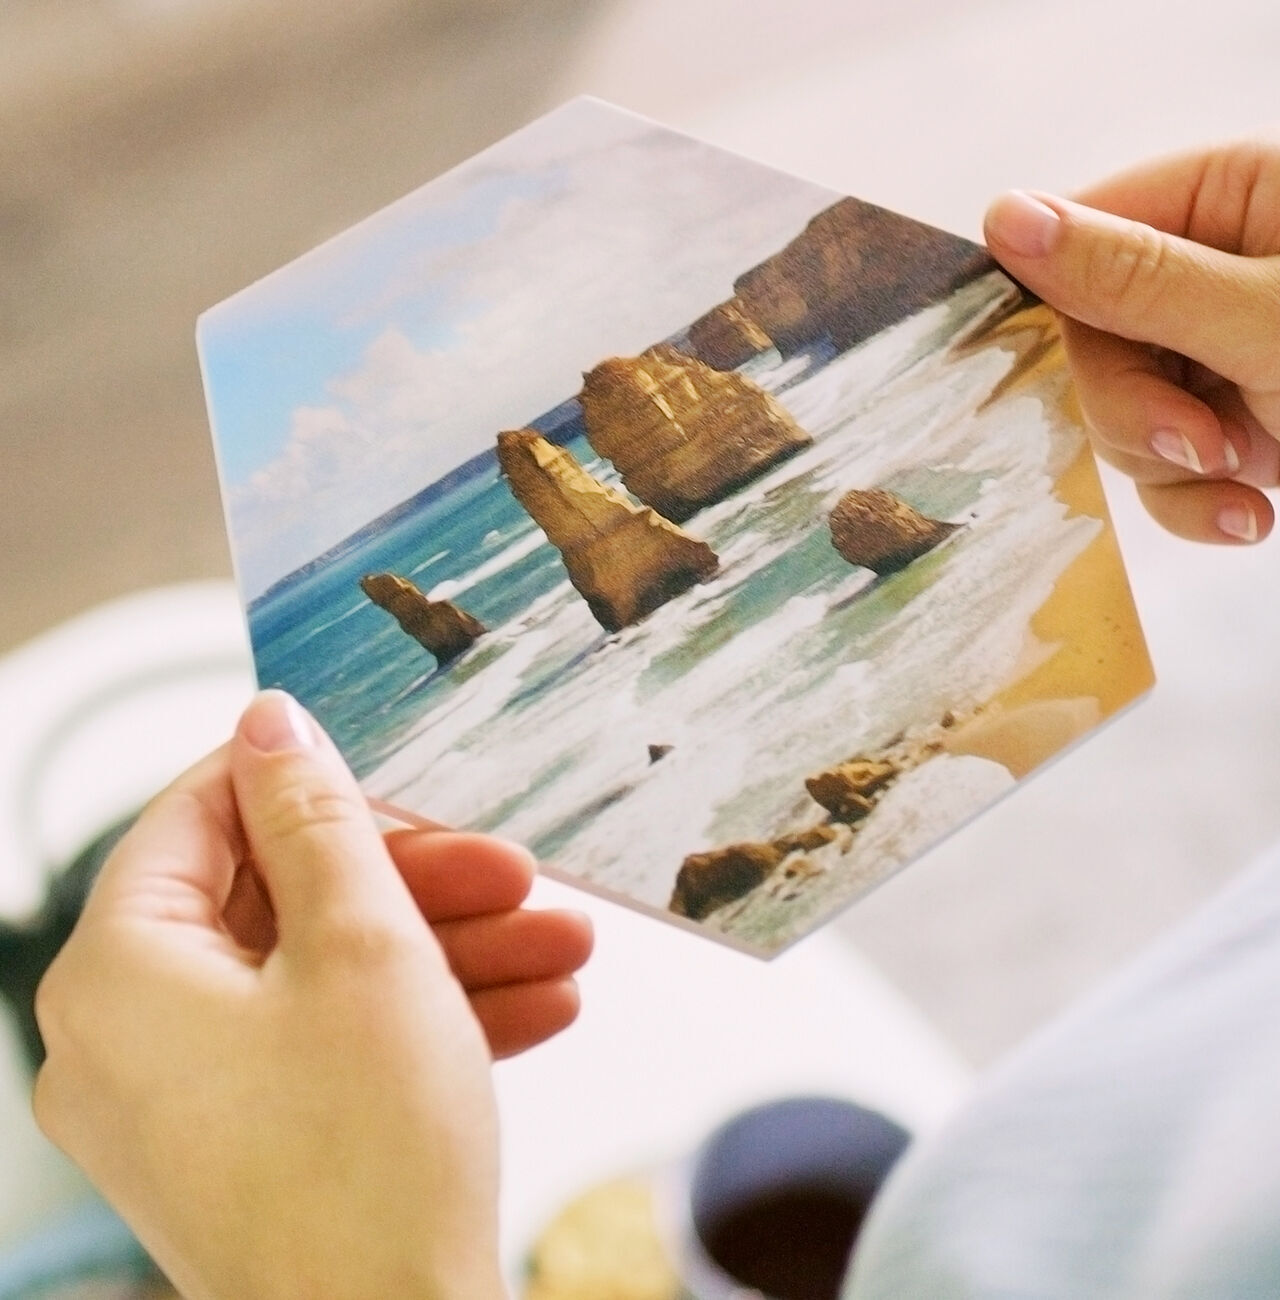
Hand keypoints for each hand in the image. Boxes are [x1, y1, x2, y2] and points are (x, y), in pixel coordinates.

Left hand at [32, 690, 590, 1299]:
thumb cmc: (365, 1163)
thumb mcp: (362, 945)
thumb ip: (317, 820)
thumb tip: (273, 723)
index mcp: (119, 973)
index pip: (199, 816)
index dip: (303, 780)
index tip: (385, 765)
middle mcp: (130, 1037)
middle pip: (282, 902)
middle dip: (421, 884)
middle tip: (512, 873)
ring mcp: (189, 1100)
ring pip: (326, 975)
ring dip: (450, 952)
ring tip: (559, 945)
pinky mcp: (250, 1143)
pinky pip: (333, 1044)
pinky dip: (424, 1018)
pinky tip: (532, 1005)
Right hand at [983, 133, 1279, 543]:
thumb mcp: (1264, 320)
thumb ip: (1132, 276)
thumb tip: (1005, 218)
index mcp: (1229, 199)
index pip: (1083, 234)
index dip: (1062, 305)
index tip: (1078, 359)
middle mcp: (1214, 271)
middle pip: (1090, 339)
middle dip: (1131, 409)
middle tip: (1192, 439)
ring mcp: (1219, 354)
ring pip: (1120, 414)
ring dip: (1169, 467)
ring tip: (1244, 481)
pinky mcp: (1230, 426)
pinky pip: (1161, 468)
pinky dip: (1194, 504)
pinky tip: (1252, 513)